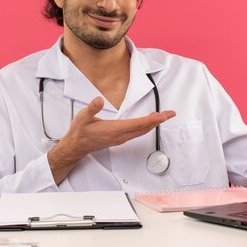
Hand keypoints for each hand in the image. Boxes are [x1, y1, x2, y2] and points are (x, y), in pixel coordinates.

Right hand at [47, 97, 175, 183]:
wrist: (76, 146)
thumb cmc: (80, 132)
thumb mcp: (83, 117)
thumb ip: (92, 108)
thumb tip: (98, 100)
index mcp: (114, 130)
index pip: (138, 124)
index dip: (153, 119)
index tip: (164, 115)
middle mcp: (120, 136)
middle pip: (144, 128)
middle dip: (159, 121)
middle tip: (170, 114)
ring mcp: (120, 138)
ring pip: (141, 131)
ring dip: (153, 124)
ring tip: (162, 116)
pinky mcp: (119, 139)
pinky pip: (137, 133)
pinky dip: (145, 126)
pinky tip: (147, 122)